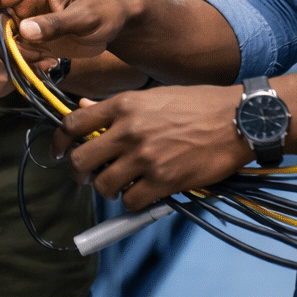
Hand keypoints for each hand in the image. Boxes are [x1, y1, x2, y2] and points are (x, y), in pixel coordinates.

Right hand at [0, 0, 135, 62]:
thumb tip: (24, 30)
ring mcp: (26, 19)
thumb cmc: (104, 10)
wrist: (117, 22)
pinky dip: (18, 60)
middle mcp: (25, 1)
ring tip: (35, 59)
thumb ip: (55, 23)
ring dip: (9, 53)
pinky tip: (35, 63)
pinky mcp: (31, 36)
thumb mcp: (85, 17)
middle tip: (9, 55)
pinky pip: (13, 49)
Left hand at [52, 86, 249, 210]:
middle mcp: (129, 131)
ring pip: (104, 185)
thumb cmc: (197, 104)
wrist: (237, 119)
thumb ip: (116, 107)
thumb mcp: (153, 95)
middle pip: (80, 161)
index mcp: (123, 105)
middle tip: (89, 175)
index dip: (59, 141)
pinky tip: (143, 192)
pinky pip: (132, 201)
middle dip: (79, 172)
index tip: (58, 151)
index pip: (73, 124)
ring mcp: (145, 157)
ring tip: (121, 184)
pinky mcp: (164, 181)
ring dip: (108, 188)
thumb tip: (83, 109)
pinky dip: (133, 201)